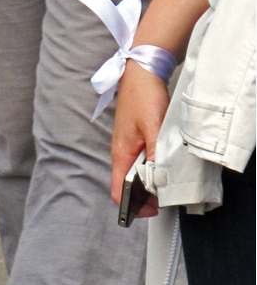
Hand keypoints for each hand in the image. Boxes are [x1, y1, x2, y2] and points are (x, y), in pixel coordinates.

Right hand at [111, 60, 169, 217]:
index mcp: (121, 155)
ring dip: (149, 183)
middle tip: (164, 199)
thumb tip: (159, 176)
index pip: (119, 191)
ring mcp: (128, 148)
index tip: (151, 209)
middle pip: (127, 186)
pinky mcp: (136, 141)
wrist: (141, 75)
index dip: (132, 206)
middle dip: (144, 198)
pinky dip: (151, 170)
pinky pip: (140, 163)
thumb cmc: (142, 97)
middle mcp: (122, 154)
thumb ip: (156, 152)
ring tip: (166, 183)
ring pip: (135, 175)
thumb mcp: (153, 126)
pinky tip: (163, 166)